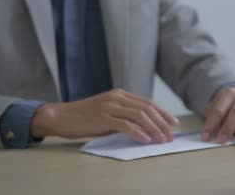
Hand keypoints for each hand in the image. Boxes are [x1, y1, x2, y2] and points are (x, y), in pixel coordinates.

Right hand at [30, 89, 178, 142]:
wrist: (61, 116)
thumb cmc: (84, 117)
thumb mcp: (107, 111)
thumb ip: (124, 115)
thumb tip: (144, 127)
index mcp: (120, 94)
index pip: (147, 102)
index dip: (162, 112)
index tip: (173, 123)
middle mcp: (117, 97)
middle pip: (147, 108)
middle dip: (162, 122)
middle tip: (171, 135)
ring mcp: (110, 106)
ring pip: (139, 116)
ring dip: (154, 128)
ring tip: (162, 139)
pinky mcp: (103, 118)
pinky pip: (125, 125)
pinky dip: (138, 133)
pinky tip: (145, 140)